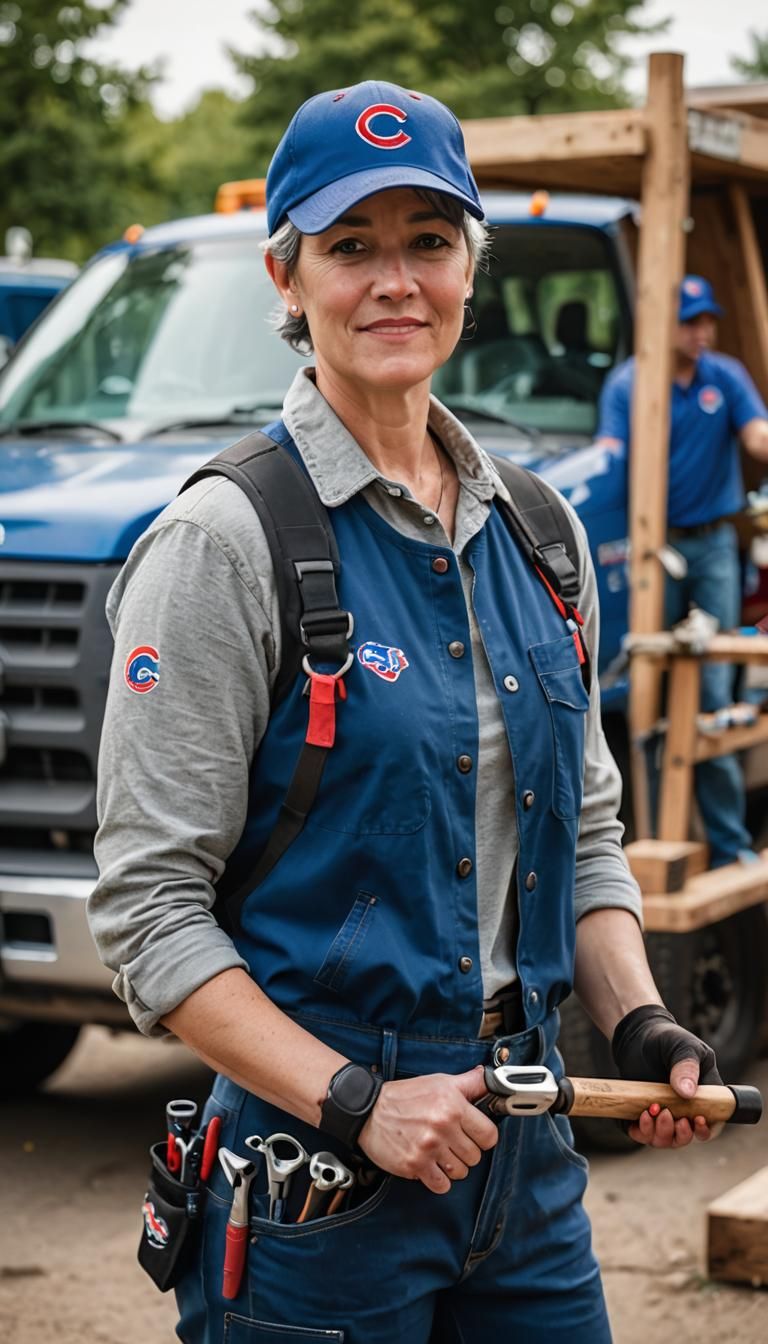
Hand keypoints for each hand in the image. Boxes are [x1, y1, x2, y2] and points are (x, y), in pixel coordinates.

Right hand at [357, 1065, 497, 1193]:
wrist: (368, 1110)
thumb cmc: (405, 1096)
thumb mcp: (440, 1082)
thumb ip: (469, 1083)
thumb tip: (490, 1078)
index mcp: (452, 1106)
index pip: (489, 1135)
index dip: (484, 1136)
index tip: (475, 1135)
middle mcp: (442, 1128)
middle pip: (476, 1156)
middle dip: (467, 1151)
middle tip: (453, 1142)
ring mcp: (428, 1149)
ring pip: (461, 1172)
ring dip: (453, 1166)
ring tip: (440, 1153)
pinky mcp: (414, 1165)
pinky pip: (441, 1185)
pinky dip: (439, 1179)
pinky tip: (431, 1166)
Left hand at [612, 1004, 721, 1148]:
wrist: (637, 1034)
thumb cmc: (667, 1038)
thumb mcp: (681, 1046)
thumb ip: (687, 1067)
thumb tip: (688, 1093)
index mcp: (704, 1096)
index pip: (712, 1124)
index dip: (705, 1130)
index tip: (695, 1120)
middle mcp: (685, 1110)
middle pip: (687, 1137)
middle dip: (679, 1133)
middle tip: (667, 1113)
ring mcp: (664, 1113)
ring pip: (666, 1139)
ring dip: (659, 1133)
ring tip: (651, 1110)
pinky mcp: (643, 1114)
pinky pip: (643, 1134)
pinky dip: (641, 1132)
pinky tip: (640, 1116)